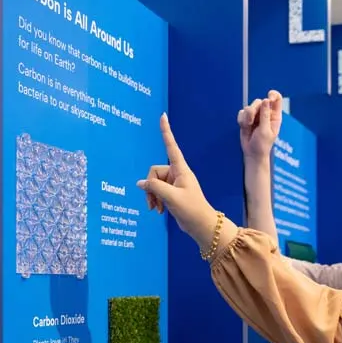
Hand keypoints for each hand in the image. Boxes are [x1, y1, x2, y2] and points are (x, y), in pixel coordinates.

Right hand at [137, 113, 216, 246]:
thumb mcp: (171, 198)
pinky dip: (155, 200)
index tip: (163, 116)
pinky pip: (157, 191)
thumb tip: (140, 183)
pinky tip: (159, 211)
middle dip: (151, 188)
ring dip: (152, 196)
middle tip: (153, 204)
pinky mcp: (172, 193)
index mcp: (181, 170)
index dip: (166, 132)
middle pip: (154, 172)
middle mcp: (177, 173)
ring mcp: (174, 184)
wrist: (202, 226)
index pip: (171, 147)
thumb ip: (154, 188)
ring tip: (156, 209)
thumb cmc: (192, 210)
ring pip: (154, 184)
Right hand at [238, 90, 282, 160]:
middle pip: (259, 101)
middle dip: (253, 110)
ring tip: (248, 126)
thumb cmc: (262, 145)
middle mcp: (266, 114)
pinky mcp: (247, 118)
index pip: (277, 99)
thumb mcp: (265, 130)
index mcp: (274, 116)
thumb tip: (266, 100)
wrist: (252, 153)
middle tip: (251, 121)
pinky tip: (244, 127)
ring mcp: (256, 116)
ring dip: (246, 117)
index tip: (268, 97)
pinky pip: (241, 112)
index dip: (273, 95)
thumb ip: (265, 115)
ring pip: (249, 107)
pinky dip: (241, 120)